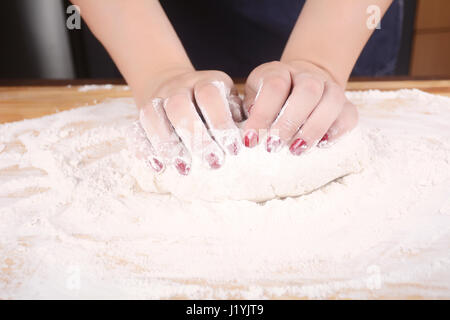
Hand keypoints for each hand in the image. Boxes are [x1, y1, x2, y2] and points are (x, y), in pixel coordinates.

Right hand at [136, 68, 242, 174]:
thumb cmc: (212, 102)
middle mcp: (178, 87)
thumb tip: (251, 136)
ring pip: (153, 115)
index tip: (233, 150)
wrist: (174, 84)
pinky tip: (157, 166)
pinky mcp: (141, 114)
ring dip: (167, 144)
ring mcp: (156, 99)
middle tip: (213, 163)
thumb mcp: (228, 101)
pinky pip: (136, 128)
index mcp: (205, 81)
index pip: (210, 95)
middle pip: (179, 105)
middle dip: (195, 136)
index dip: (220, 122)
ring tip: (184, 168)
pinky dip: (144, 148)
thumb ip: (237, 116)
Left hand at [242, 60, 357, 153]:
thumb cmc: (270, 98)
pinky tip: (321, 145)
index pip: (274, 86)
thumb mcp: (254, 97)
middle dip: (289, 122)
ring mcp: (330, 89)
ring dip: (313, 129)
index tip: (251, 139)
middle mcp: (307, 76)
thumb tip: (252, 130)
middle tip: (273, 146)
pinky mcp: (346, 106)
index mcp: (279, 72)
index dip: (262, 114)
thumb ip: (251, 109)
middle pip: (307, 91)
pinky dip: (336, 132)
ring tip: (296, 150)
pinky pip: (348, 116)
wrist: (300, 83)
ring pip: (331, 101)